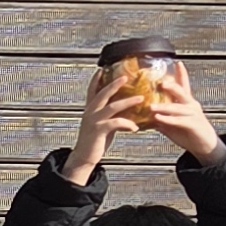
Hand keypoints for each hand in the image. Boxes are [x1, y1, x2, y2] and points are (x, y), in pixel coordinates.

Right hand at [69, 57, 145, 181]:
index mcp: (90, 110)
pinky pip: (116, 123)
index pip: (92, 91)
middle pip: (103, 93)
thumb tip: (125, 113)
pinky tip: (135, 127)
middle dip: (114, 84)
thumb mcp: (101, 126)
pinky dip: (127, 124)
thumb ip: (110, 116)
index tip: (101, 69)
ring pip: (112, 106)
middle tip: (125, 76)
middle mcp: (90, 112)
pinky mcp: (98, 130)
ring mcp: (94, 121)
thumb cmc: (94, 142)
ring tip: (141, 98)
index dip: (96, 80)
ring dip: (128, 101)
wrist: (84, 157)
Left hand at [145, 61, 224, 164]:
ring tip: (151, 106)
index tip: (177, 62)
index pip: (184, 85)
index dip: (181, 74)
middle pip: (181, 92)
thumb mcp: (172, 123)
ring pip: (177, 108)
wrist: (204, 145)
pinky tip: (158, 118)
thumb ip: (160, 117)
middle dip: (172, 86)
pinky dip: (168, 119)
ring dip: (163, 107)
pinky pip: (179, 120)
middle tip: (161, 82)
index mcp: (186, 102)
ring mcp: (193, 114)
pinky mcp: (193, 124)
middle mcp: (191, 105)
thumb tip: (143, 115)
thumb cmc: (188, 132)